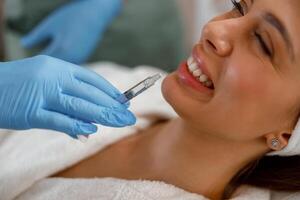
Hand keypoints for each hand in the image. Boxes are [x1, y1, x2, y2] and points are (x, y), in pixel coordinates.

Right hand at [0, 55, 135, 137]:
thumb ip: (66, 102)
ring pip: (79, 105)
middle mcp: (52, 76)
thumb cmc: (17, 86)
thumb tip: (88, 125)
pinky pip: (58, 119)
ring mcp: (41, 93)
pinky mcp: (30, 111)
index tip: (124, 102)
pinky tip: (92, 129)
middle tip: (129, 116)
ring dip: (102, 115)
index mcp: (57, 66)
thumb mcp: (44, 84)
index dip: (109, 91)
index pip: (91, 79)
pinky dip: (76, 124)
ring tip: (120, 122)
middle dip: (112, 106)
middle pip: (89, 93)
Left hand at [21, 0, 122, 63]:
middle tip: (32, 69)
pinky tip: (56, 64)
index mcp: (61, 49)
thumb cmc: (71, 16)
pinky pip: (69, 67)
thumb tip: (22, 44)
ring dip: (53, 70)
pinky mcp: (83, 59)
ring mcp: (79, 60)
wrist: (96, 15)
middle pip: (52, 70)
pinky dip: (62, 67)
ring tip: (44, 68)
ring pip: (62, 71)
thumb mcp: (50, 24)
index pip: (42, 62)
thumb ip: (36, 36)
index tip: (25, 65)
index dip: (32, 64)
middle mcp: (72, 58)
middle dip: (43, 69)